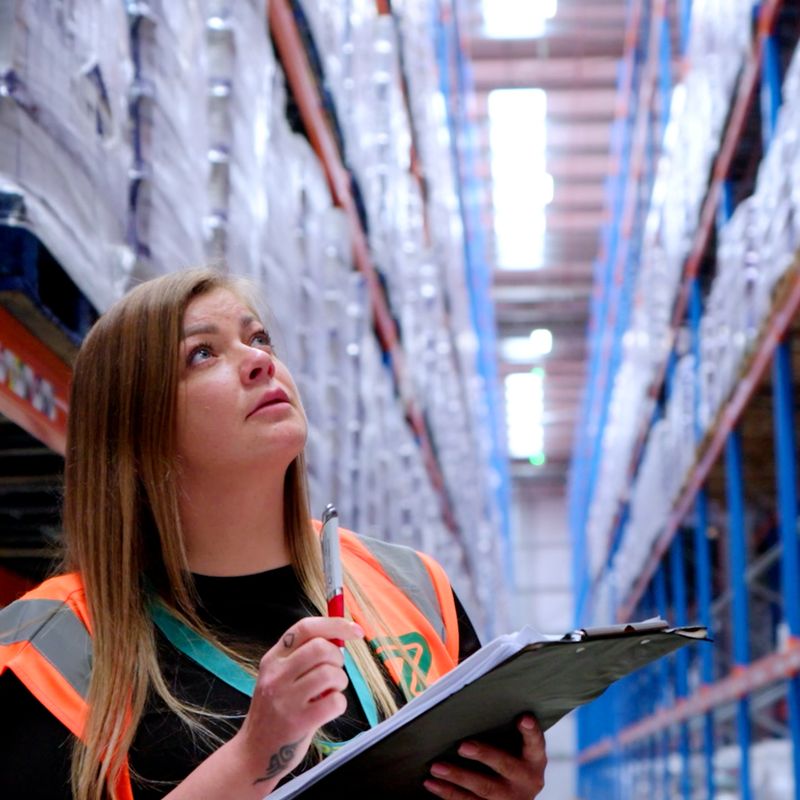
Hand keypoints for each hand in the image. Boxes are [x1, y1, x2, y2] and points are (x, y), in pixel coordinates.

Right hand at [230, 616, 363, 788]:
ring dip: (340, 681)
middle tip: (334, 672)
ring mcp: (285, 699)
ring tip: (330, 692)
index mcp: (273, 659)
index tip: (356, 631)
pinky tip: (328, 709)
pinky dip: (339, 704)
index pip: (306, 627)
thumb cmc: (276, 710)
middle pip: (320, 648)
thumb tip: (339, 636)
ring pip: (330, 673)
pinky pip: (334, 702)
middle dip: (337, 658)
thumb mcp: (279, 677)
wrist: (254, 753)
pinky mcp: (298, 722)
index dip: (335, 624)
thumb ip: (303, 656)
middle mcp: (276, 675)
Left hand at [423, 715, 546, 798]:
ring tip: (437, 767)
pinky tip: (431, 783)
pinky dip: (448, 793)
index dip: (530, 732)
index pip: (535, 743)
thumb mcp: (518, 747)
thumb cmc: (512, 759)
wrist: (517, 798)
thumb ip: (505, 728)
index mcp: (534, 761)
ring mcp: (510, 798)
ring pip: (483, 788)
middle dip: (484, 755)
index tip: (523, 718)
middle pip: (504, 766)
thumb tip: (472, 694)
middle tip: (463, 746)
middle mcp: (526, 781)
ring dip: (458, 777)